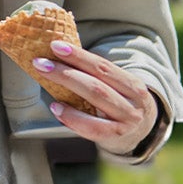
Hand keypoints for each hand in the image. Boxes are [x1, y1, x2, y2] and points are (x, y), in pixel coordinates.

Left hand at [32, 40, 158, 155]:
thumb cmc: (121, 105)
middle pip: (97, 84)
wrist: (141, 134)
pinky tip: (56, 108)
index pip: (103, 67)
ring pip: (95, 100)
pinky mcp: (115, 137)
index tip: (56, 46)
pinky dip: (72, 117)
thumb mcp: (118, 88)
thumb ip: (96, 76)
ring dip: (67, 87)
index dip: (79, 56)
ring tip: (45, 79)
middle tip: (41, 62)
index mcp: (133, 85)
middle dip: (66, 72)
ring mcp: (126, 122)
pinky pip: (92, 127)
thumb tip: (58, 55)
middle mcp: (132, 102)